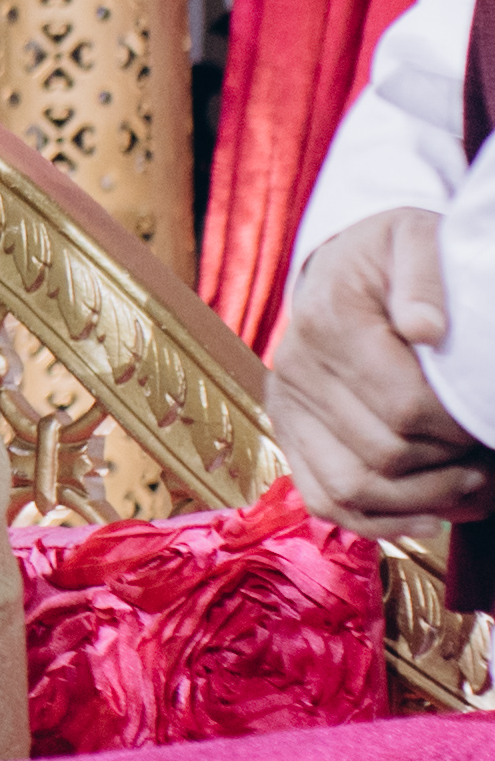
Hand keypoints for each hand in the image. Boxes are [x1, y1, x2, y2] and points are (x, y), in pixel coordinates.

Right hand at [270, 208, 494, 535]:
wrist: (337, 264)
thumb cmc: (390, 253)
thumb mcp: (414, 238)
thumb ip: (423, 275)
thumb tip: (425, 330)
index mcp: (329, 321)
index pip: (404, 405)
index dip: (459, 428)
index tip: (489, 421)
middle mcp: (295, 370)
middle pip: (382, 453)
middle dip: (451, 468)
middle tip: (493, 460)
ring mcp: (287, 406)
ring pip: (351, 488)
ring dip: (422, 503)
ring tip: (474, 491)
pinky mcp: (289, 431)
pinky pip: (324, 497)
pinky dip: (378, 523)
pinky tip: (430, 520)